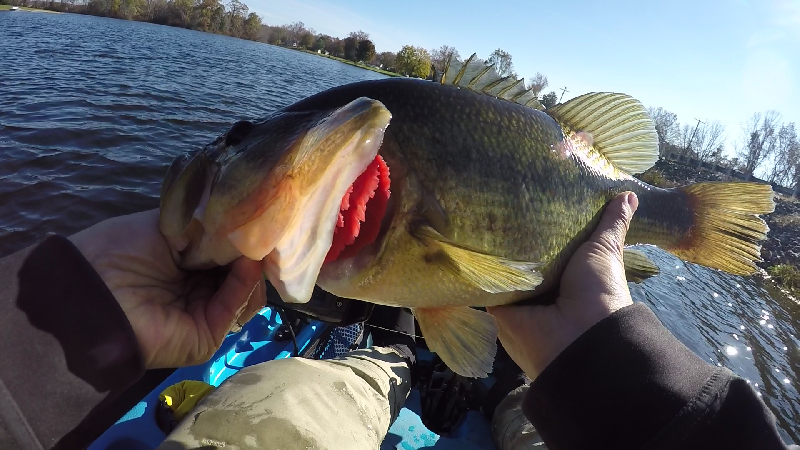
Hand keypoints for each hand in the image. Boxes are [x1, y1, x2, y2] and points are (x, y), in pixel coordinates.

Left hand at [69, 209, 265, 368]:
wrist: (92, 291)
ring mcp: (204, 313)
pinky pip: (233, 308)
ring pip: (246, 292)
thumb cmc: (122, 250)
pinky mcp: (207, 336)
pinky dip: (245, 285)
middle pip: (242, 272)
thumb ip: (208, 227)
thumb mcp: (169, 226)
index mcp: (187, 263)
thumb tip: (246, 228)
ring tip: (253, 247)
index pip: (228, 252)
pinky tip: (246, 264)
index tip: (260, 217)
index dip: (245, 237)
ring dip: (252, 268)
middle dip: (254, 252)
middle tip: (265, 232)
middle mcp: (198, 289)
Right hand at [487, 192, 637, 379]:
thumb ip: (611, 224)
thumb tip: (629, 193)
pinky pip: (486, 283)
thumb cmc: (598, 291)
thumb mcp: (604, 250)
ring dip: (494, 250)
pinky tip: (471, 239)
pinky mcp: (498, 306)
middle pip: (522, 257)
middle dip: (513, 236)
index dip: (542, 226)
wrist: (580, 335)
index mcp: (567, 275)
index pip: (549, 247)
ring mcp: (519, 299)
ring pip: (502, 268)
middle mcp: (542, 288)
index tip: (532, 197)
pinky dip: (481, 267)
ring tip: (480, 213)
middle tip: (500, 201)